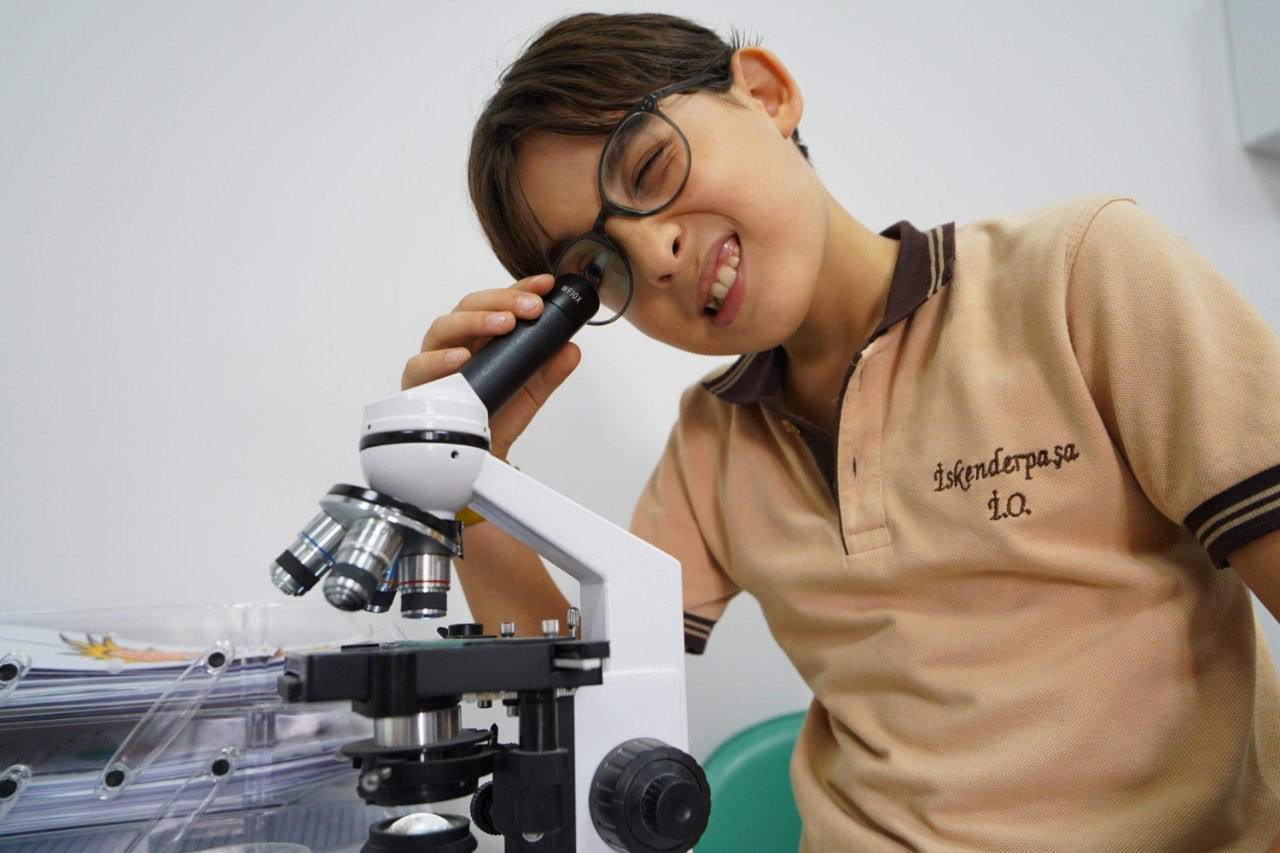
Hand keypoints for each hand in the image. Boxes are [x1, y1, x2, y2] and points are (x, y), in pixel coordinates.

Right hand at [402, 273, 581, 459]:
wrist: (479, 454)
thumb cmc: (497, 415)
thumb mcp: (530, 391)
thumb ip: (550, 370)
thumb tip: (570, 349)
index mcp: (481, 335)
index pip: (498, 302)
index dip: (520, 289)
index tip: (545, 285)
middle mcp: (456, 341)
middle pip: (470, 306)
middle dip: (501, 301)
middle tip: (530, 308)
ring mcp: (435, 359)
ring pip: (444, 327)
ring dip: (474, 321)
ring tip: (502, 323)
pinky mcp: (418, 383)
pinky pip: (420, 366)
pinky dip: (440, 359)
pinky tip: (462, 357)